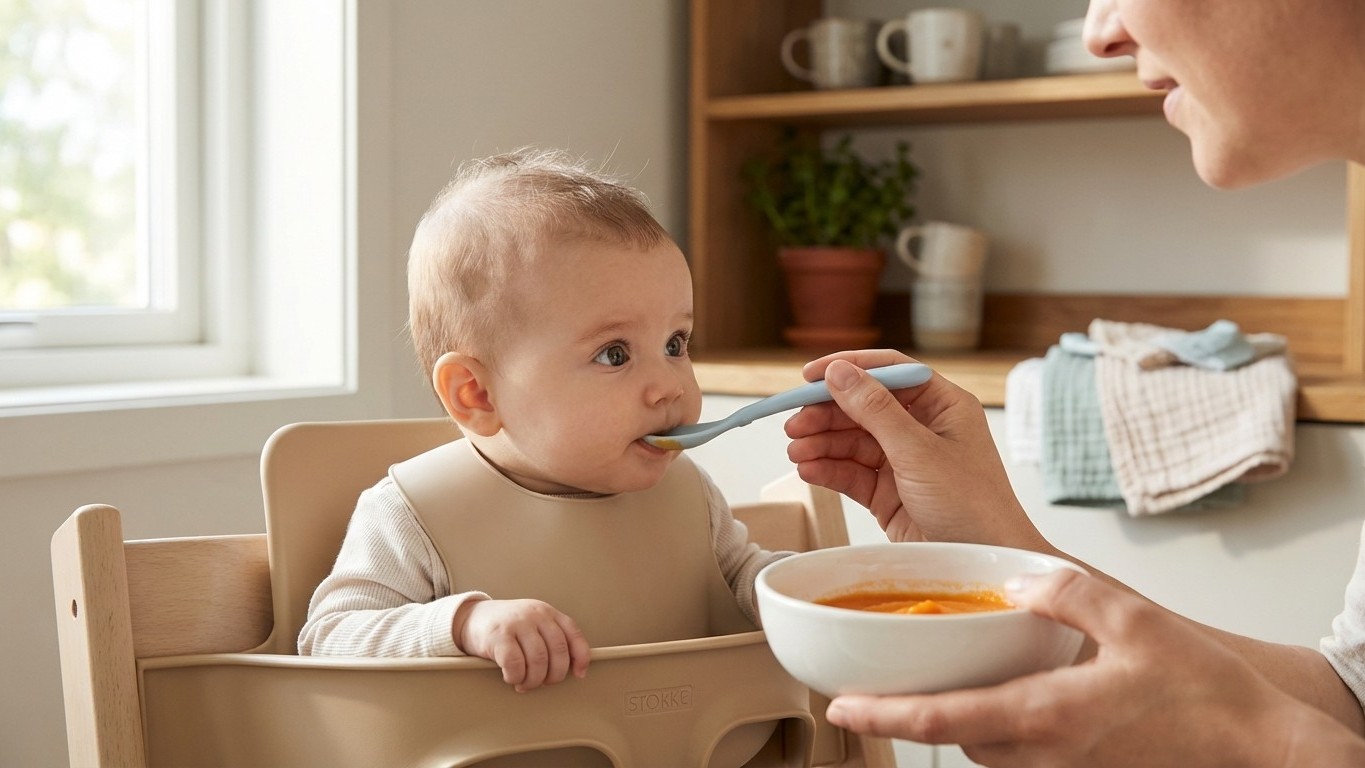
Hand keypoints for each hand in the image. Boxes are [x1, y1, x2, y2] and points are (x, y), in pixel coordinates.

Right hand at [454, 598, 590, 691]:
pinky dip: (516, 677)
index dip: (581, 657)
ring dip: (534, 680)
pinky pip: (515, 664)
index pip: (573, 634)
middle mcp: (535, 615)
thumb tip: (575, 668)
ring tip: (525, 684)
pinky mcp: (498, 636)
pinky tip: (511, 677)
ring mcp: (517, 623)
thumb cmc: (507, 628)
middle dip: (554, 675)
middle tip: (543, 683)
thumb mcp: (533, 625)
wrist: (472, 617)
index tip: (579, 674)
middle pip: (558, 651)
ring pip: (538, 660)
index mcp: (548, 613)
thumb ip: (551, 639)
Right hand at [784, 350, 1044, 549]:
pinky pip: (851, 473)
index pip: (889, 372)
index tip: (810, 375)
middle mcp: (922, 429)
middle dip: (827, 414)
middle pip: (863, 407)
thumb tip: (840, 373)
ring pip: (852, 441)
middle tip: (795, 423)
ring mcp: (904, 461)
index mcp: (942, 406)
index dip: (849, 369)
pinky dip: (828, 469)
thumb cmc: (973, 505)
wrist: (983, 561)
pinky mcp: (889, 493)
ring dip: (822, 443)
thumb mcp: (919, 451)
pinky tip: (808, 469)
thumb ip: (875, 410)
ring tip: (797, 450)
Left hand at [825, 569, 1364, 766]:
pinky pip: (1017, 748)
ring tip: (929, 680)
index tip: (841, 707)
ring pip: (983, 743)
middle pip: (953, 734)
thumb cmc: (1206, 693)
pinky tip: (1003, 689)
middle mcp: (1043, 750)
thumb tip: (1018, 579)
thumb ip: (1068, 593)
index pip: (943, 719)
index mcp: (1046, 714)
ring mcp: (1060, 766)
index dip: (885, 715)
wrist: (1257, 748)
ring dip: (954, 715)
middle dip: (912, 710)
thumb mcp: (1135, 620)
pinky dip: (993, 721)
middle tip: (872, 683)